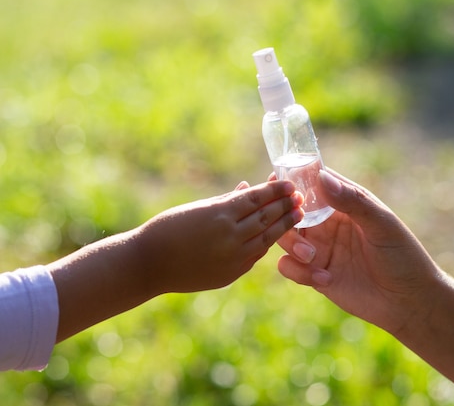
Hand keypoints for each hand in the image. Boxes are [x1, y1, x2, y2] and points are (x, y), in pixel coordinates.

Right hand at [136, 180, 303, 294]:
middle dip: (285, 206)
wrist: (148, 265)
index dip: (275, 190)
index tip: (289, 183)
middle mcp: (230, 235)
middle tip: (301, 197)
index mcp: (220, 214)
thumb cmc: (167, 229)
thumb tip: (248, 187)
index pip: (256, 198)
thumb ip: (226, 200)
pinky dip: (266, 243)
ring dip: (284, 225)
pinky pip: (255, 255)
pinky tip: (276, 234)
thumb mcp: (197, 208)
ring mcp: (232, 257)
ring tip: (298, 215)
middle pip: (266, 217)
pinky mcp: (231, 274)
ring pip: (266, 238)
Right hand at [277, 170, 439, 334]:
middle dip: (285, 216)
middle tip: (296, 225)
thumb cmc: (403, 256)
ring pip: (285, 237)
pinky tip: (326, 279)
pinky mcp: (315, 274)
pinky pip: (289, 267)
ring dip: (291, 245)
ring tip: (312, 257)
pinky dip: (297, 271)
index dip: (293, 179)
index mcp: (344, 203)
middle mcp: (327, 223)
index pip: (312, 182)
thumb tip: (321, 178)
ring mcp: (320, 248)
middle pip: (291, 210)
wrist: (409, 302)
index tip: (280, 183)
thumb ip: (353, 201)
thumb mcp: (382, 224)